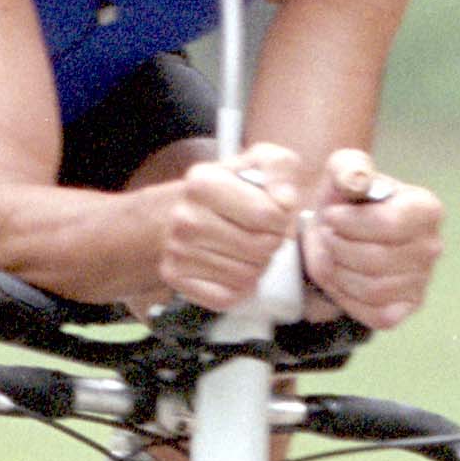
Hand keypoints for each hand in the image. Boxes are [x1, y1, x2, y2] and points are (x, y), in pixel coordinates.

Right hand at [155, 143, 304, 312]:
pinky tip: (232, 269)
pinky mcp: (174, 277)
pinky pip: (227, 297)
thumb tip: (285, 201)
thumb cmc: (233, 188)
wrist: (186, 209)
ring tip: (245, 250)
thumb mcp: (261, 163)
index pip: (268, 215)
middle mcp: (183, 216)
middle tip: (260, 234)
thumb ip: (281, 170)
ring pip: (246, 276)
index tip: (272, 213)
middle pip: (260, 248)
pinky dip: (239, 289)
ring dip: (256, 267)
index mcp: (202, 181)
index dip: (281, 218)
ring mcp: (176, 249)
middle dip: (270, 244)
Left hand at [298, 150, 441, 330]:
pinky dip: (347, 297)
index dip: (351, 223)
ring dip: (339, 271)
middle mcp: (433, 247)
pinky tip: (341, 275)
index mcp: (427, 209)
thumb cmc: (345, 200)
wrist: (337, 233)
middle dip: (339, 247)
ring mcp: (422, 281)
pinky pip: (373, 312)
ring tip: (332, 253)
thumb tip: (358, 180)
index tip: (330, 214)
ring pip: (372, 288)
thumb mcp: (342, 170)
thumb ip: (349, 167)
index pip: (391, 224)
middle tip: (327, 235)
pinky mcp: (405, 309)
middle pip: (377, 259)